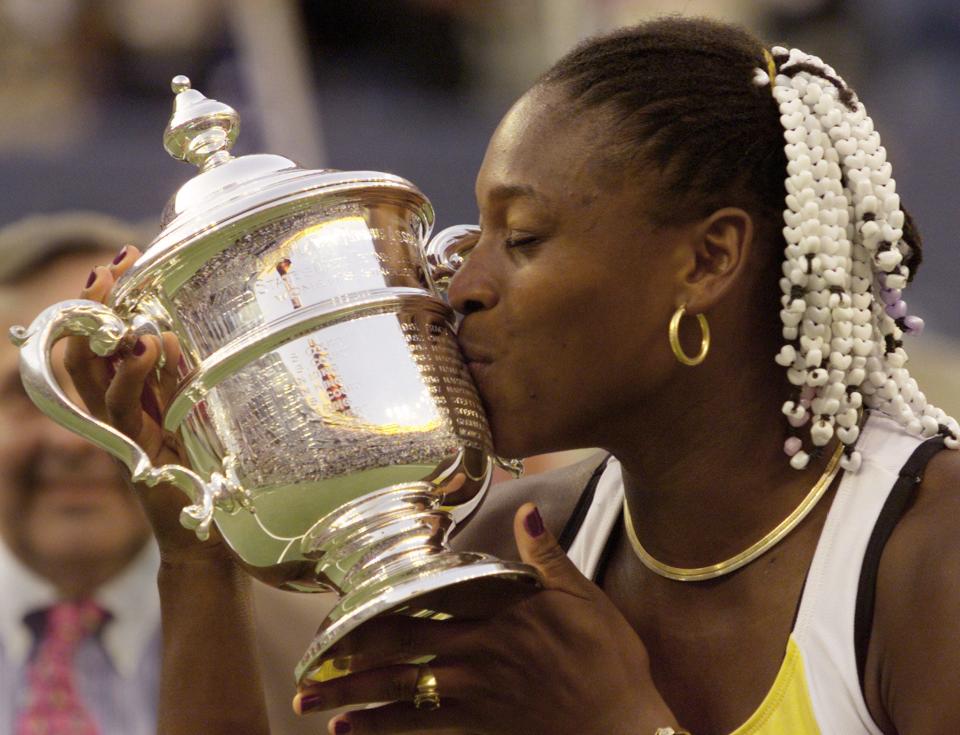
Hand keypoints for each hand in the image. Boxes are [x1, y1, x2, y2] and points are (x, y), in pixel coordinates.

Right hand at [63, 245, 228, 562]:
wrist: (205, 538)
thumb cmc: (205, 474)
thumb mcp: (195, 413)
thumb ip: (180, 378)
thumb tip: (174, 332)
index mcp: (128, 400)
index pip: (99, 340)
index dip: (102, 300)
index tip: (124, 259)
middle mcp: (115, 415)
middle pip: (84, 350)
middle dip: (94, 304)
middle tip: (116, 264)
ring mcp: (120, 435)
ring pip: (93, 377)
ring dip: (109, 334)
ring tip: (131, 305)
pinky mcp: (135, 455)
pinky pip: (123, 410)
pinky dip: (135, 375)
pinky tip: (152, 347)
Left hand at [294, 502, 679, 734]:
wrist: (621, 725)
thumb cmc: (606, 660)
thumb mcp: (584, 597)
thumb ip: (547, 556)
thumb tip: (525, 509)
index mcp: (498, 609)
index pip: (427, 596)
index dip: (382, 598)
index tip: (343, 599)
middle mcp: (475, 646)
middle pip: (398, 641)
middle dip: (347, 648)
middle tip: (304, 657)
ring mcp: (472, 688)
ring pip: (398, 685)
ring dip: (349, 691)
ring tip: (306, 696)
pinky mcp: (476, 723)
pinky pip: (419, 726)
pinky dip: (380, 727)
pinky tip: (348, 730)